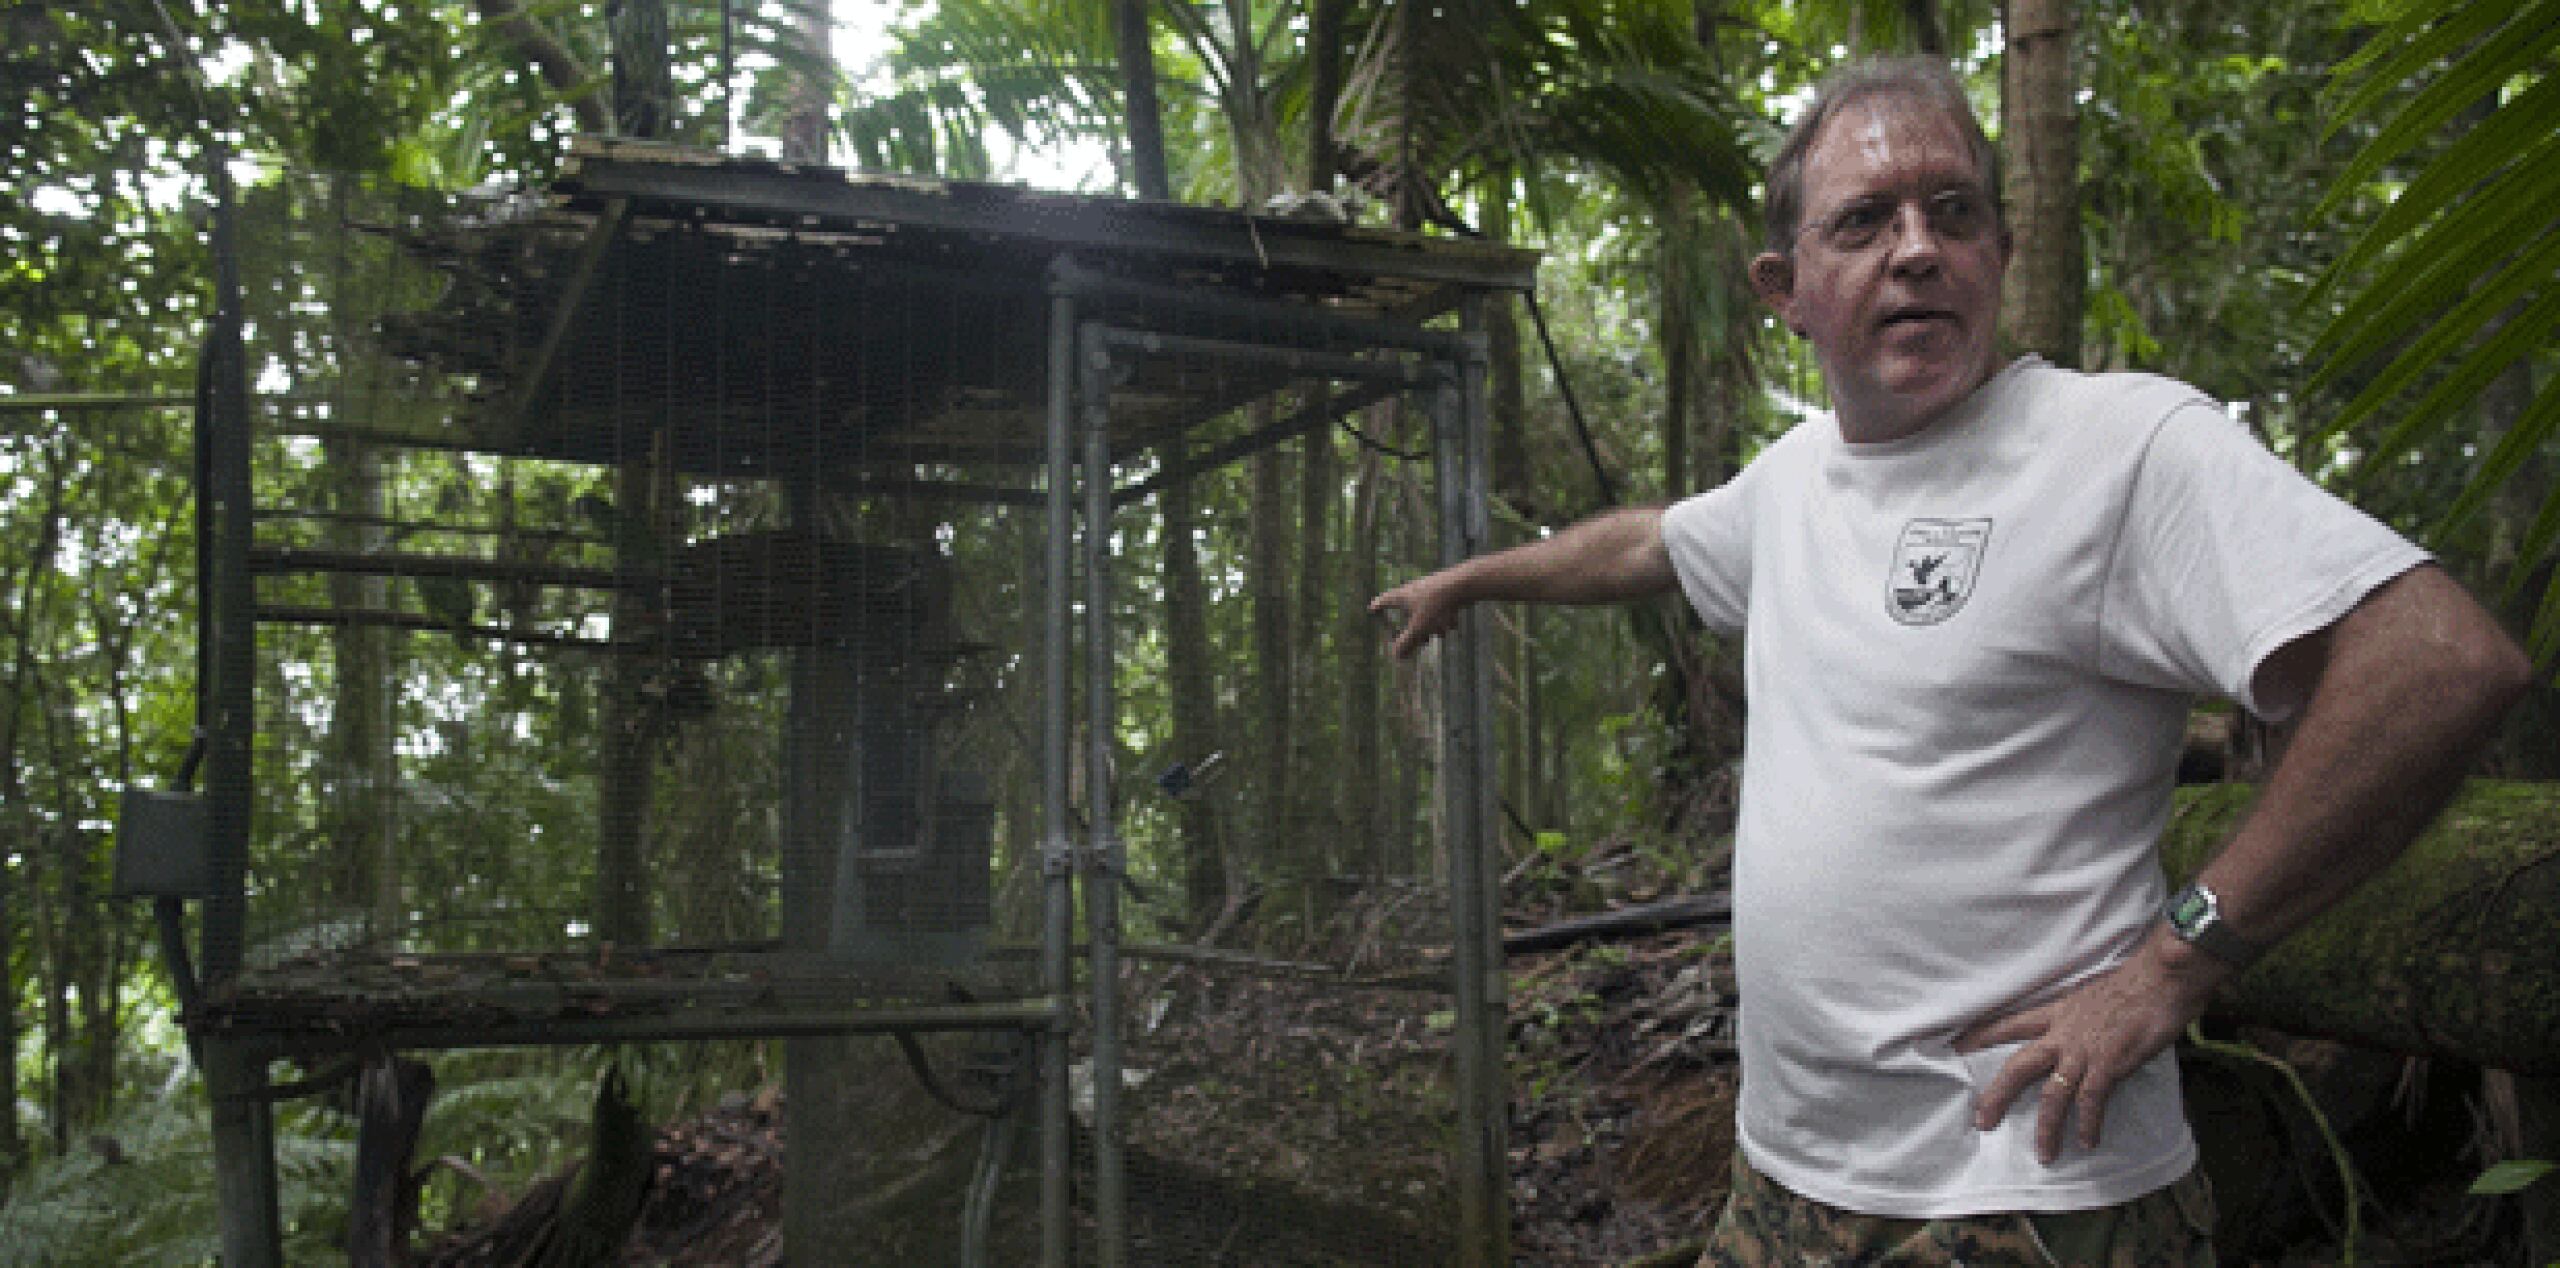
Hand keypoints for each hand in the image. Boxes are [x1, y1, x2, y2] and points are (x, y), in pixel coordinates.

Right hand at [1369, 572, 1466, 659]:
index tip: (1372, 608)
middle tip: (1421, 639)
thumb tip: (1396, 657)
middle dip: (1415, 628)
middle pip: (1408, 611)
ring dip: (1432, 625)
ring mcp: (1430, 589)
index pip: (1384, 601)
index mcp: (1402, 596)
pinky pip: (1440, 608)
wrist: (1463, 584)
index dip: (1378, 606)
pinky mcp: (1445, 590)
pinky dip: (1444, 618)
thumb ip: (1407, 643)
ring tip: (1442, 631)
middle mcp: (1414, 590)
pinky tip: (1453, 622)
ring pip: (1426, 612)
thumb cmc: (1436, 605)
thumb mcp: (1420, 628)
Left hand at [1953, 934, 2226, 1163]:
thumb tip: (2076, 1032)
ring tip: (2044, 1154)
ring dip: (2047, 1128)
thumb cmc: (2134, 985)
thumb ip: (2078, 1018)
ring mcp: (2085, 1050)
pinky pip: (2092, 1100)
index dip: (1979, 1036)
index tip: (1954, 1048)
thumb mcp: (2091, 996)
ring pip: (2053, 1094)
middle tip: (1981, 1122)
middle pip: (2018, 1066)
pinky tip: (2087, 1142)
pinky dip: (2088, 1123)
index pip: (2008, 1024)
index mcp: (2056, 1013)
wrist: (2161, 979)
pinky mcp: (2110, 1063)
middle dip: (1997, 1096)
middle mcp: (2063, 1033)